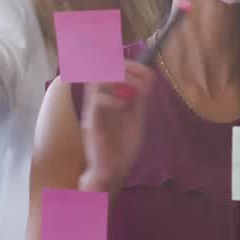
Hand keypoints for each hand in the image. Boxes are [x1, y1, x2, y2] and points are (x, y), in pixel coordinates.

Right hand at [77, 61, 155, 193]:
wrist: (112, 173)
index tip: (147, 72)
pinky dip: (114, 99)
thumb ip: (138, 101)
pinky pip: (98, 100)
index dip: (130, 65)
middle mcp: (98, 101)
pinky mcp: (91, 122)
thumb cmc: (122, 149)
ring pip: (96, 80)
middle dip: (123, 68)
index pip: (111, 69)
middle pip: (102, 69)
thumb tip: (146, 79)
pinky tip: (124, 107)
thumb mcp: (136, 120)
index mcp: (108, 99)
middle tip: (139, 81)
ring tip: (130, 93)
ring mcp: (93, 110)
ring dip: (117, 80)